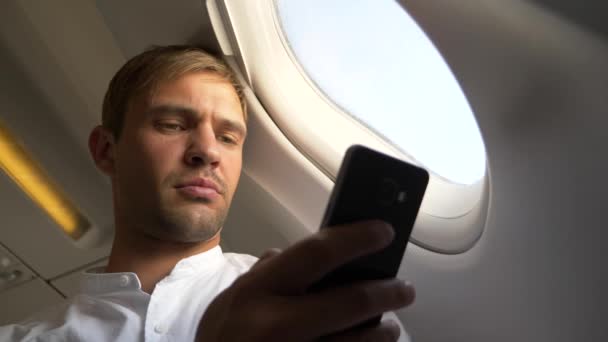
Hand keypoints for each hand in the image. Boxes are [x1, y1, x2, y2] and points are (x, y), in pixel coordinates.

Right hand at [196, 220, 414, 340]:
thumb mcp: (230, 301)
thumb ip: (264, 274)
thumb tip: (293, 252)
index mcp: (256, 293)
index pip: (316, 254)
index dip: (356, 238)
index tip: (383, 231)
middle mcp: (276, 326)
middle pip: (351, 301)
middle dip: (387, 292)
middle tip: (404, 288)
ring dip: (383, 331)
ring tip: (388, 325)